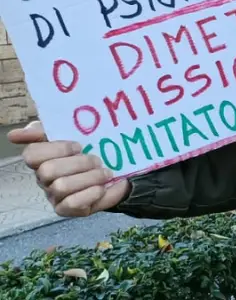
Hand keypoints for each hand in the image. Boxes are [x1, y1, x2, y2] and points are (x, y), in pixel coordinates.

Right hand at [8, 121, 128, 216]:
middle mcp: (44, 178)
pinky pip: (72, 203)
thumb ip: (44, 130)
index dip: (57, 149)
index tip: (78, 146)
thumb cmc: (90, 152)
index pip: (32, 154)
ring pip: (61, 187)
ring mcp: (53, 195)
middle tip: (96, 160)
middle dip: (78, 163)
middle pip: (48, 171)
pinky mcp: (66, 210)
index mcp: (42, 158)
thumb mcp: (71, 134)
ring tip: (104, 173)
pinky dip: (90, 193)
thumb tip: (14, 134)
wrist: (117, 175)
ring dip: (89, 177)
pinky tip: (101, 188)